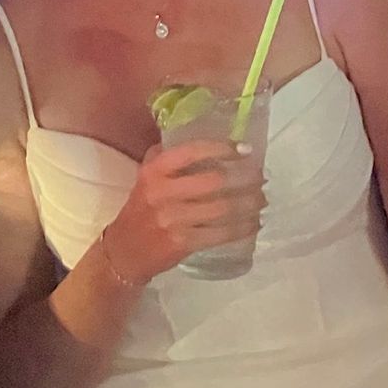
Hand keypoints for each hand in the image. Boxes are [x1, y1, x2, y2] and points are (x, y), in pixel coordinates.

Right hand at [99, 141, 265, 284]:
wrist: (125, 251)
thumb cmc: (142, 208)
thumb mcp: (147, 177)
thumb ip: (170, 157)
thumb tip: (207, 136)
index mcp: (155, 171)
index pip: (192, 151)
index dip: (222, 148)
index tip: (245, 150)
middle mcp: (162, 192)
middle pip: (214, 182)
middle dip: (245, 180)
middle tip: (261, 179)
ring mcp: (173, 219)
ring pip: (222, 209)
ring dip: (249, 205)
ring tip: (262, 200)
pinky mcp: (183, 243)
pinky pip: (221, 233)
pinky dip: (242, 228)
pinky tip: (253, 224)